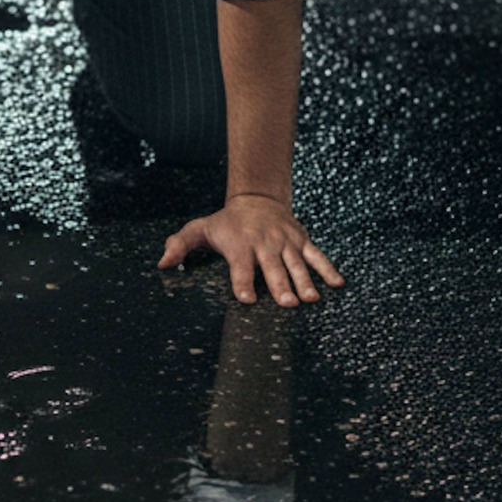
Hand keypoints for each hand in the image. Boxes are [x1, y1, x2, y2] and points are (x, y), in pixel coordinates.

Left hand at [159, 193, 343, 306]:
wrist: (258, 197)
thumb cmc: (227, 222)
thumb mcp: (201, 228)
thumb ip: (181, 245)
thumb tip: (163, 263)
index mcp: (240, 244)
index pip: (240, 266)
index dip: (242, 282)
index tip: (246, 298)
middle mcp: (264, 243)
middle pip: (272, 267)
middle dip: (280, 285)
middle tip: (287, 303)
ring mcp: (286, 242)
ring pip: (297, 263)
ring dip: (305, 281)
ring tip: (311, 299)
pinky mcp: (301, 240)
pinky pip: (317, 255)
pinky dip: (328, 268)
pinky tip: (338, 284)